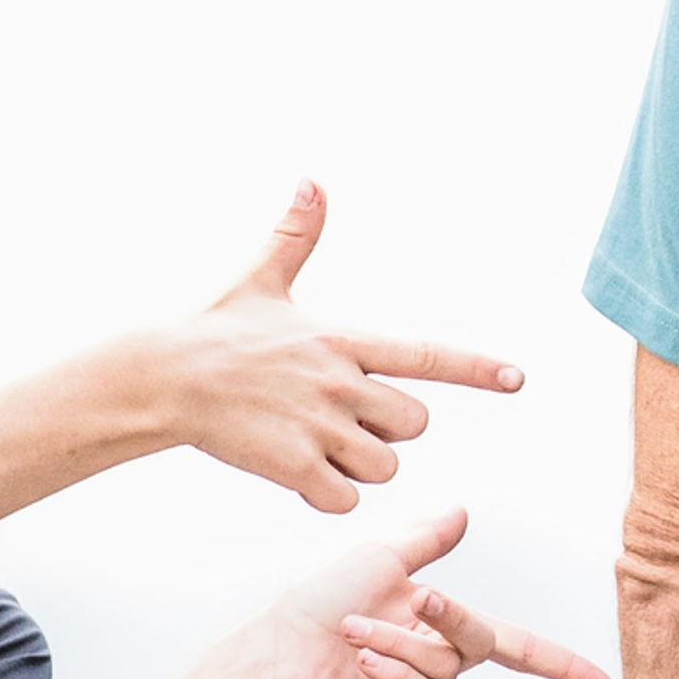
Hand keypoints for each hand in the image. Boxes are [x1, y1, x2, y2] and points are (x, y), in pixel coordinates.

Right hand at [169, 183, 522, 514]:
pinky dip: (328, 494)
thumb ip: (296, 236)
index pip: (427, 355)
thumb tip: (312, 181)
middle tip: (341, 416)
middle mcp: (340, 382)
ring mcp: (319, 426)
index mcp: (343, 339)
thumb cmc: (213, 330)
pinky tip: (297, 472)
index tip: (517, 378)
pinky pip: (344, 498)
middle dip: (387, 427)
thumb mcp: (261, 279)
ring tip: (314, 442)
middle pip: (413, 423)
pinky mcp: (294, 465)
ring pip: (384, 465)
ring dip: (359, 465)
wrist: (162, 378)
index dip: (476, 368)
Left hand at [255, 505, 614, 678]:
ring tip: (354, 633)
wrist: (278, 653)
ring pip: (446, 667)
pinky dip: (394, 673)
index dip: (562, 667)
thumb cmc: (318, 605)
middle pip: (483, 641)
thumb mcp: (381, 560)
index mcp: (442, 629)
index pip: (517, 648)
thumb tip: (463, 512)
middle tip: (419, 599)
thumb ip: (427, 541)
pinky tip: (362, 665)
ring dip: (398, 643)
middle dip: (453, 617)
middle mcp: (439, 665)